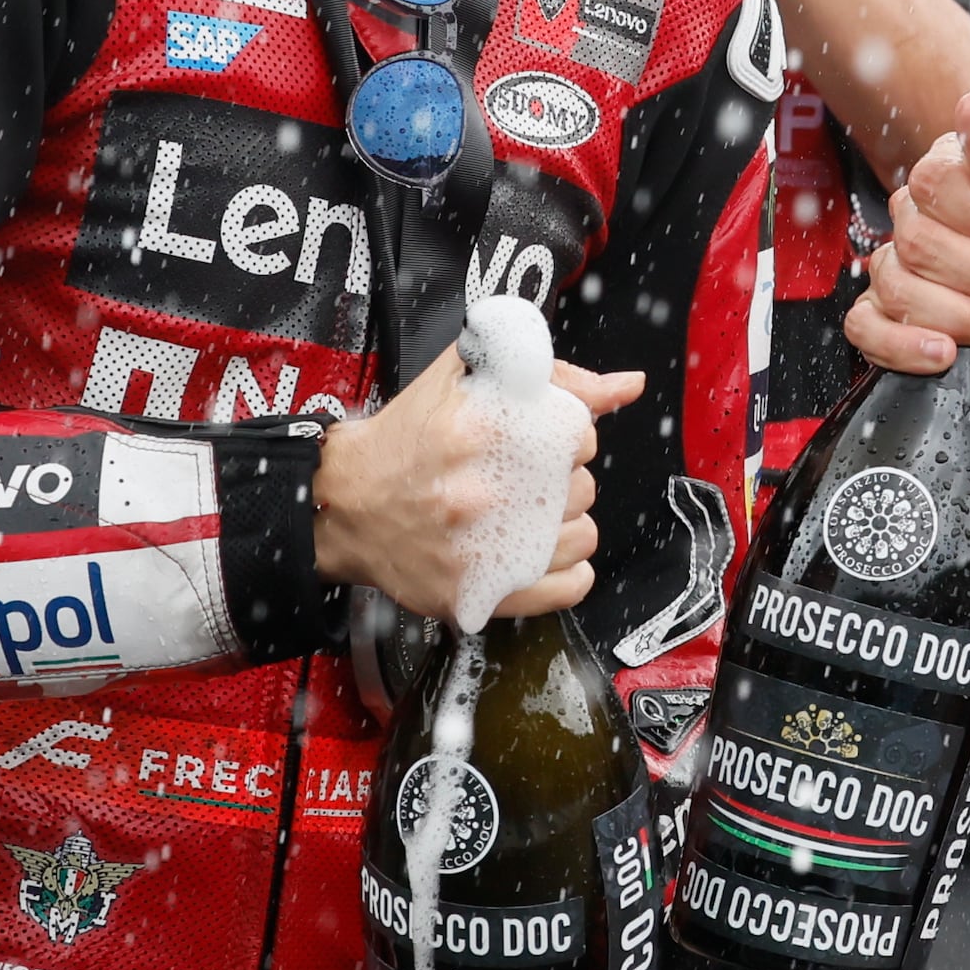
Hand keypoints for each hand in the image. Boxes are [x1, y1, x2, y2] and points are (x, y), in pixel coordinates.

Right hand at [312, 342, 641, 623]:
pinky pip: (568, 586)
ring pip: (582, 536)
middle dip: (561, 479)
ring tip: (526, 514)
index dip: (568, 437)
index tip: (543, 442)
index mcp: (481, 432)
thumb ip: (551, 375)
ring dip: (563, 524)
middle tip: (523, 479)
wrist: (344, 503)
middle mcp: (482, 493)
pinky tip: (538, 552)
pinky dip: (565, 571)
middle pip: (582, 487)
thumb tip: (625, 386)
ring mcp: (480, 549)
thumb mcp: (466, 379)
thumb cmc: (405, 441)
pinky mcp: (477, 593)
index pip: (580, 436)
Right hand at [841, 73, 969, 421]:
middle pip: (914, 239)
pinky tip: (949, 352)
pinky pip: (865, 329)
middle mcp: (923, 218)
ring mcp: (904, 271)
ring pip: (896, 288)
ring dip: (967, 315)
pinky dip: (908, 346)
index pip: (932, 179)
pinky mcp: (895, 324)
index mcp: (960, 174)